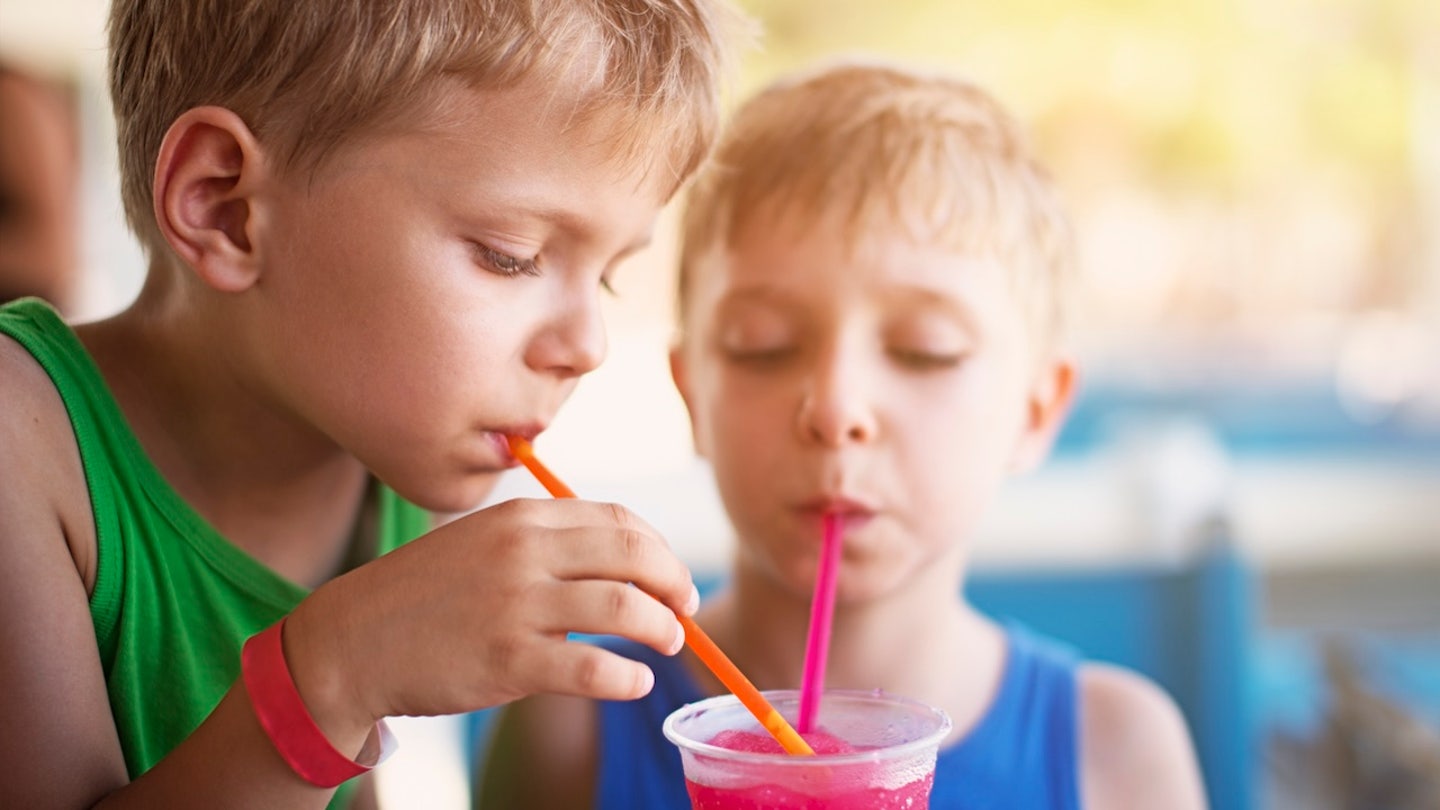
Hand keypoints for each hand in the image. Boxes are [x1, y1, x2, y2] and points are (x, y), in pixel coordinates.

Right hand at [282, 498, 697, 740]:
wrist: (353, 640)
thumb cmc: (427, 594)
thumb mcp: (484, 544)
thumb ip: (546, 544)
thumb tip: (625, 564)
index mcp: (523, 518)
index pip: (620, 521)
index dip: (660, 549)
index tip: (672, 577)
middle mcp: (524, 552)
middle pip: (633, 556)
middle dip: (674, 582)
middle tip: (686, 610)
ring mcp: (517, 606)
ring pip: (624, 608)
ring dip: (662, 629)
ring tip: (668, 644)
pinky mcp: (509, 660)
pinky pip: (593, 668)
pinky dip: (628, 677)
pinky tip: (635, 683)